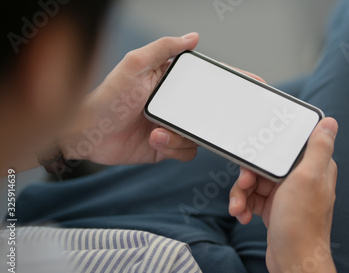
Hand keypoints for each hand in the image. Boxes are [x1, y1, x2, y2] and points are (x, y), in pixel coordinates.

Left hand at [59, 33, 263, 164]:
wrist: (87, 135)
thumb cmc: (106, 98)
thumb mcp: (134, 65)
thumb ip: (163, 49)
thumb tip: (193, 37)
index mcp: (171, 82)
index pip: (206, 80)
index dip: (230, 81)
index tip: (253, 83)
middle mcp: (176, 105)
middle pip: (210, 110)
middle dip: (215, 116)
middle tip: (218, 118)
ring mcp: (174, 127)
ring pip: (201, 134)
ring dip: (182, 134)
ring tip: (158, 130)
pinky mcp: (168, 147)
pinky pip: (187, 151)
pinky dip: (174, 147)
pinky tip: (154, 139)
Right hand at [229, 118, 338, 272]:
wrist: (293, 261)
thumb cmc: (301, 223)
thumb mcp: (308, 178)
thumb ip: (318, 147)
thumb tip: (330, 121)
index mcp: (313, 166)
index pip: (284, 146)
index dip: (266, 151)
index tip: (254, 160)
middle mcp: (301, 178)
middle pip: (265, 164)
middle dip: (248, 176)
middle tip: (242, 187)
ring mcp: (287, 194)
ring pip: (255, 182)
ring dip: (242, 194)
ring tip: (238, 208)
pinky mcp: (275, 208)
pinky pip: (253, 198)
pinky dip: (244, 205)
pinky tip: (242, 216)